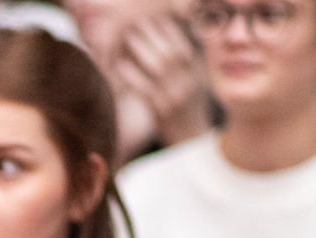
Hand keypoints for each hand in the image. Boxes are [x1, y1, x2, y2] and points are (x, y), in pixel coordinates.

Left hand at [112, 15, 210, 147]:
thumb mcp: (194, 84)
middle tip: (138, 21)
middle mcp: (187, 84)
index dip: (171, 31)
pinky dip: (131, 75)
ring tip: (128, 35)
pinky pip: (144, 89)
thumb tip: (175, 42)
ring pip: (158, 67)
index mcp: (196, 75)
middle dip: (155, 34)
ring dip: (142, 48)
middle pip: (172, 53)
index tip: (157, 17)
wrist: (191, 141)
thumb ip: (186, 65)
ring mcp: (174, 97)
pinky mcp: (159, 111)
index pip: (185, 47)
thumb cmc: (188, 110)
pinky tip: (119, 64)